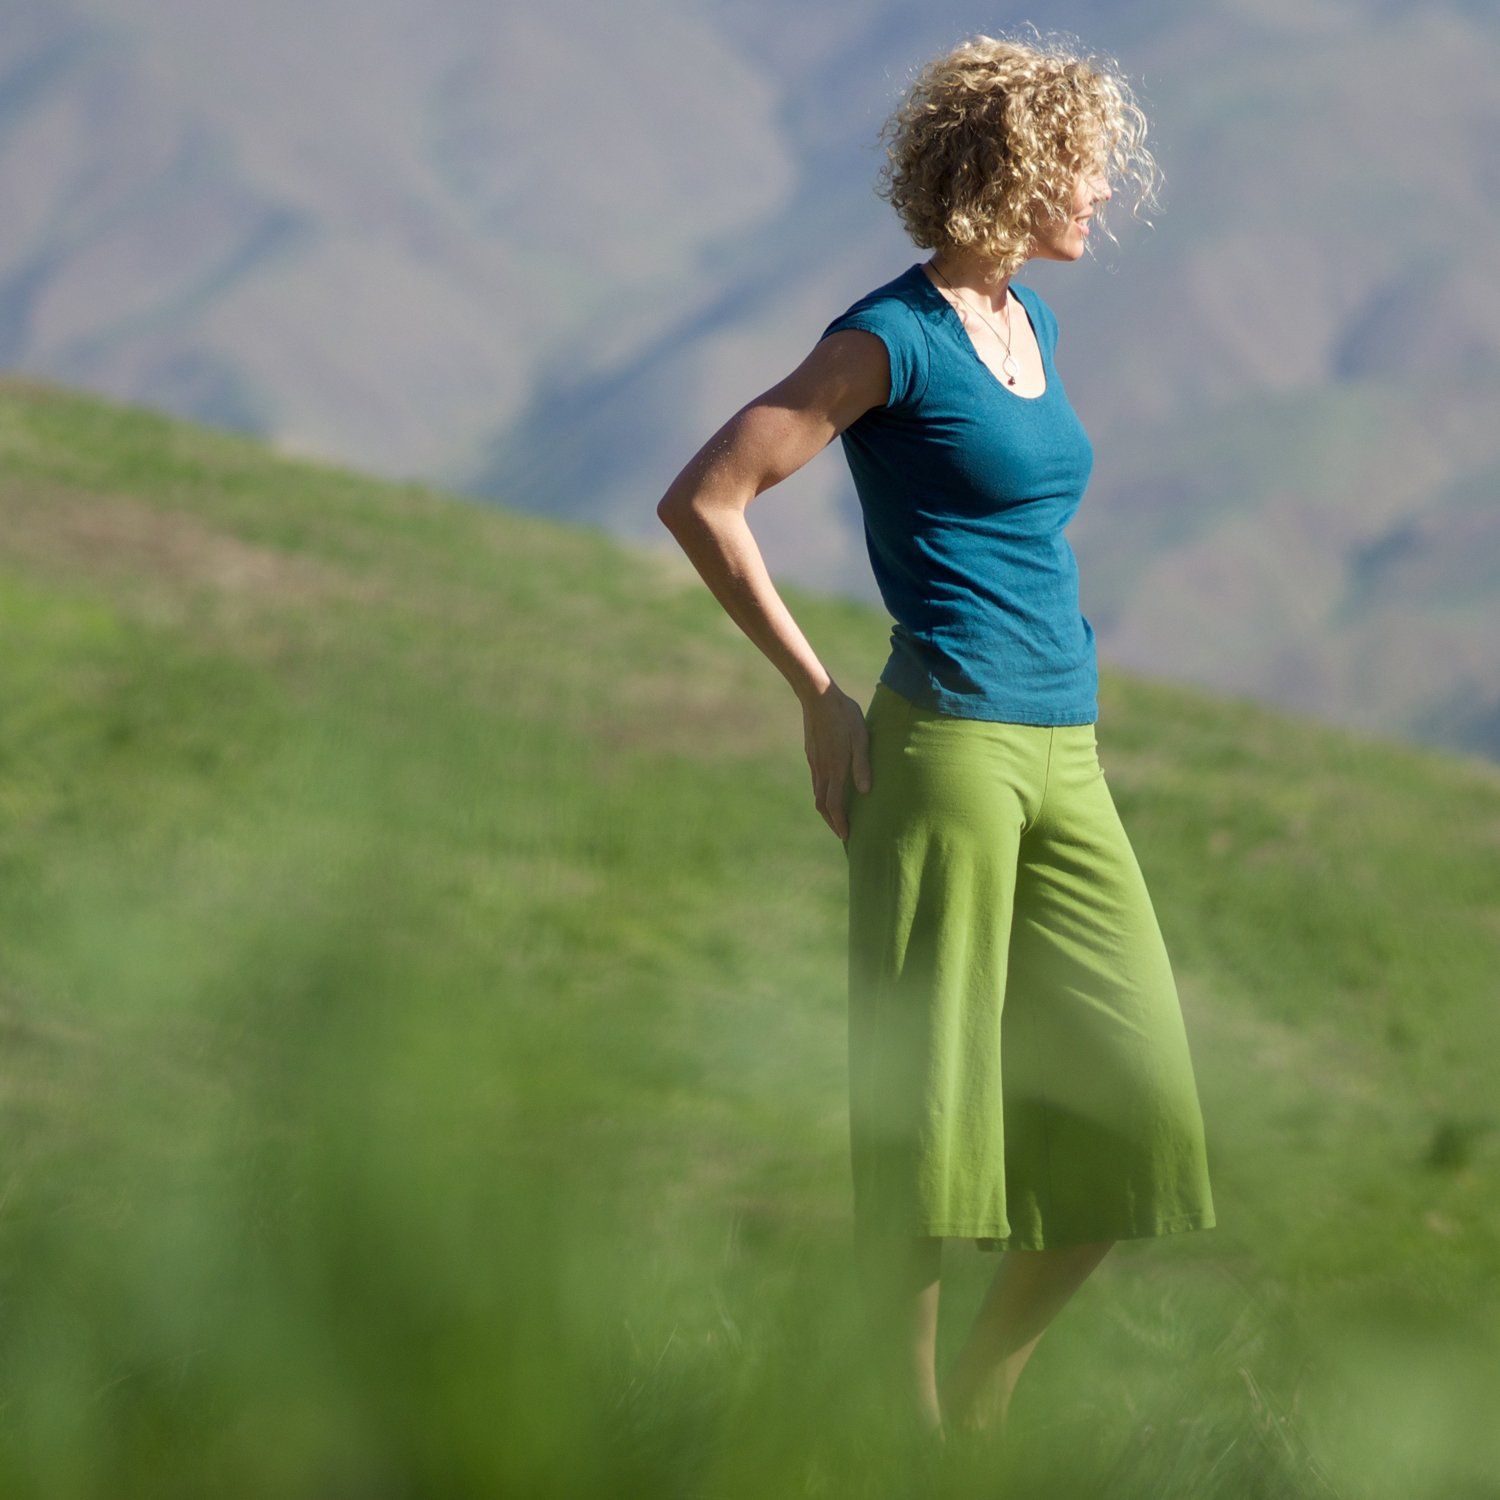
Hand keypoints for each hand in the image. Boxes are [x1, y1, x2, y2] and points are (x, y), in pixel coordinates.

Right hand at [800, 682, 871, 842]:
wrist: (818, 697)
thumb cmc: (844, 715)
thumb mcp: (861, 737)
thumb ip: (862, 765)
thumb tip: (865, 792)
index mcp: (835, 768)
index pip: (834, 805)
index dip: (840, 823)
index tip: (846, 837)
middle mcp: (821, 769)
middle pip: (822, 805)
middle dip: (832, 822)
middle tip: (842, 833)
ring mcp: (814, 762)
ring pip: (817, 794)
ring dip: (827, 809)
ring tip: (837, 816)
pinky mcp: (812, 754)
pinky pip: (816, 781)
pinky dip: (823, 794)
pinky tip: (831, 790)